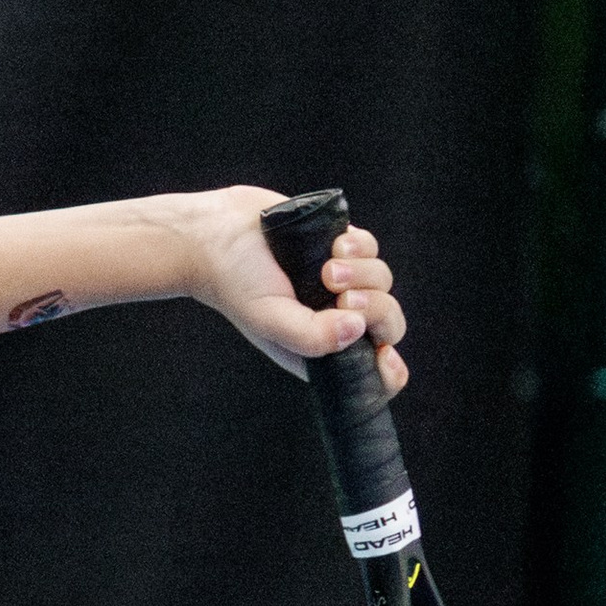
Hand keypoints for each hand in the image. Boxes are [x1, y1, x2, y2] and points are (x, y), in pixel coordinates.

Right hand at [188, 185, 408, 392]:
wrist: (218, 232)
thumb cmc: (236, 283)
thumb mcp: (269, 320)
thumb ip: (313, 336)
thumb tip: (358, 327)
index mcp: (320, 350)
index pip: (371, 372)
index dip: (388, 371)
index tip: (384, 354)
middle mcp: (334, 319)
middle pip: (387, 323)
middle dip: (374, 307)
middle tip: (339, 295)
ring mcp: (341, 284)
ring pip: (383, 281)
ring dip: (362, 271)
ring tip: (327, 267)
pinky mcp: (340, 248)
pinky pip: (371, 249)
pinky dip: (359, 246)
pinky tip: (334, 244)